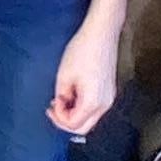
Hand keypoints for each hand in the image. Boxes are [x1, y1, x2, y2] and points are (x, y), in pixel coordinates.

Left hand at [48, 11, 123, 136]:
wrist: (101, 33)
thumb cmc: (84, 50)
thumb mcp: (63, 76)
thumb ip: (61, 97)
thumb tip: (60, 106)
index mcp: (93, 102)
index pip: (73, 124)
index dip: (58, 118)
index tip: (51, 105)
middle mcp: (105, 103)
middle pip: (83, 127)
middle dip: (65, 121)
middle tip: (54, 109)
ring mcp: (109, 98)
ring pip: (89, 118)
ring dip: (73, 113)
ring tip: (62, 98)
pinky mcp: (109, 91)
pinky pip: (94, 108)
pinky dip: (81, 105)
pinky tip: (73, 93)